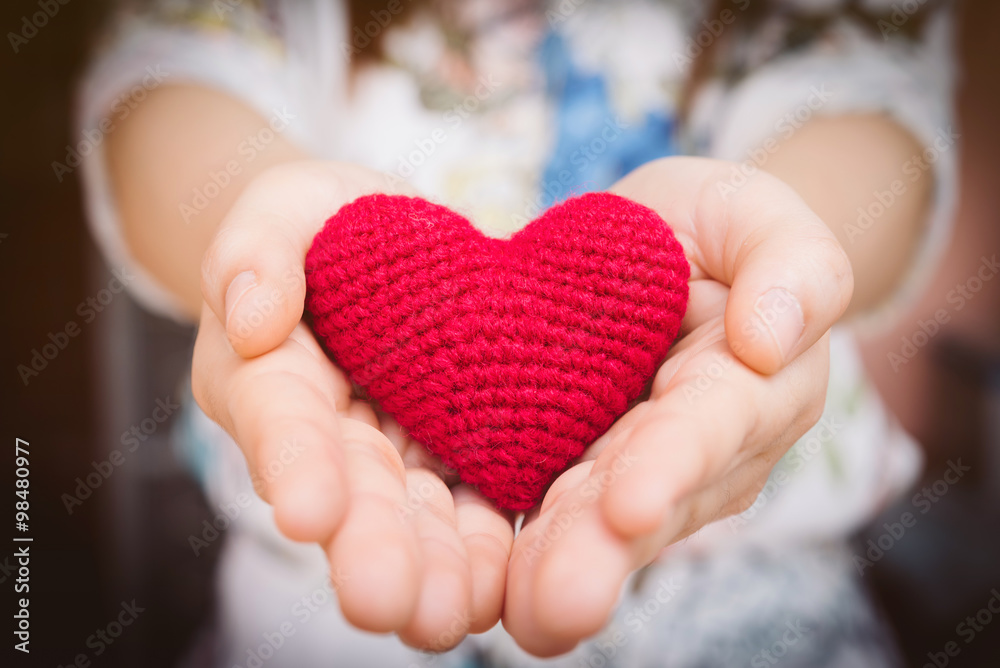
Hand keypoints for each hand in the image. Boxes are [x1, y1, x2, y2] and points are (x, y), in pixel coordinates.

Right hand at [192, 161, 513, 649]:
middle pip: (348, 493)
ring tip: (449, 618)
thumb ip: (256, 249)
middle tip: (389, 602)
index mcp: (271, 376)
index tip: (310, 513)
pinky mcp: (459, 450)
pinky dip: (487, 545)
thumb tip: (251, 318)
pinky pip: (473, 501)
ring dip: (431, 569)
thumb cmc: (322, 219)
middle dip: (368, 547)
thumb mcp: (283, 207)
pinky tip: (505, 585)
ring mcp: (396, 452)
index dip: (293, 462)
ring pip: (412, 516)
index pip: (278, 419)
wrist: (384, 239)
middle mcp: (329, 434)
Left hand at [501, 157, 853, 655]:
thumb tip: (771, 341)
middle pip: (648, 501)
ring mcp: (638, 473)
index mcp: (749, 387)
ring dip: (557, 567)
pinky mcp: (580, 474)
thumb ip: (789, 263)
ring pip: (596, 526)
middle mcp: (700, 452)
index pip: (712, 425)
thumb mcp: (755, 213)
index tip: (630, 503)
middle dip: (602, 551)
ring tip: (520, 614)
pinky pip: (548, 512)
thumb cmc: (715, 230)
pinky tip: (481, 587)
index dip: (672, 464)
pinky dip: (517, 551)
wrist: (663, 252)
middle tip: (558, 604)